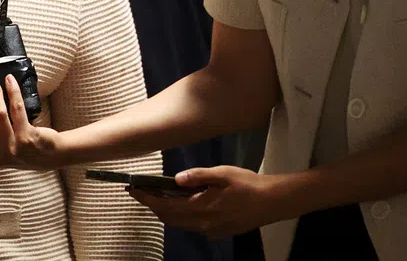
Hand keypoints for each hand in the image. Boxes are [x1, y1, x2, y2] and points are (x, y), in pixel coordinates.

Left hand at [128, 166, 295, 238]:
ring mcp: (211, 230)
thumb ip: (197, 176)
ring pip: (180, 224)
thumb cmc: (248, 184)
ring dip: (166, 211)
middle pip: (169, 218)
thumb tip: (175, 179)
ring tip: (157, 195)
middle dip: (152, 205)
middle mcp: (203, 224)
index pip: (165, 206)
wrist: (274, 202)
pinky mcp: (219, 232)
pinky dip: (181, 216)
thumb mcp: (222, 173)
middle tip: (141, 190)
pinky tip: (182, 203)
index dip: (146, 198)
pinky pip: (193, 226)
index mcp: (201, 208)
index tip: (132, 189)